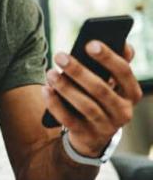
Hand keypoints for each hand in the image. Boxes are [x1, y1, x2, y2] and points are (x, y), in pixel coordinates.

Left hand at [43, 41, 142, 156]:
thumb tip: (124, 43)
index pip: (123, 72)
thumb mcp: (112, 83)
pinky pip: (69, 120)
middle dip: (78, 71)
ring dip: (65, 88)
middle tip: (59, 56)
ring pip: (86, 106)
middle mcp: (123, 111)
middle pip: (101, 89)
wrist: (93, 135)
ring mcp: (106, 126)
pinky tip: (46, 90)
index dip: (108, 58)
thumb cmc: (100, 98)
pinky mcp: (87, 136)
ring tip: (50, 73)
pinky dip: (56, 104)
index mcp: (132, 93)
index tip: (89, 43)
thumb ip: (116, 64)